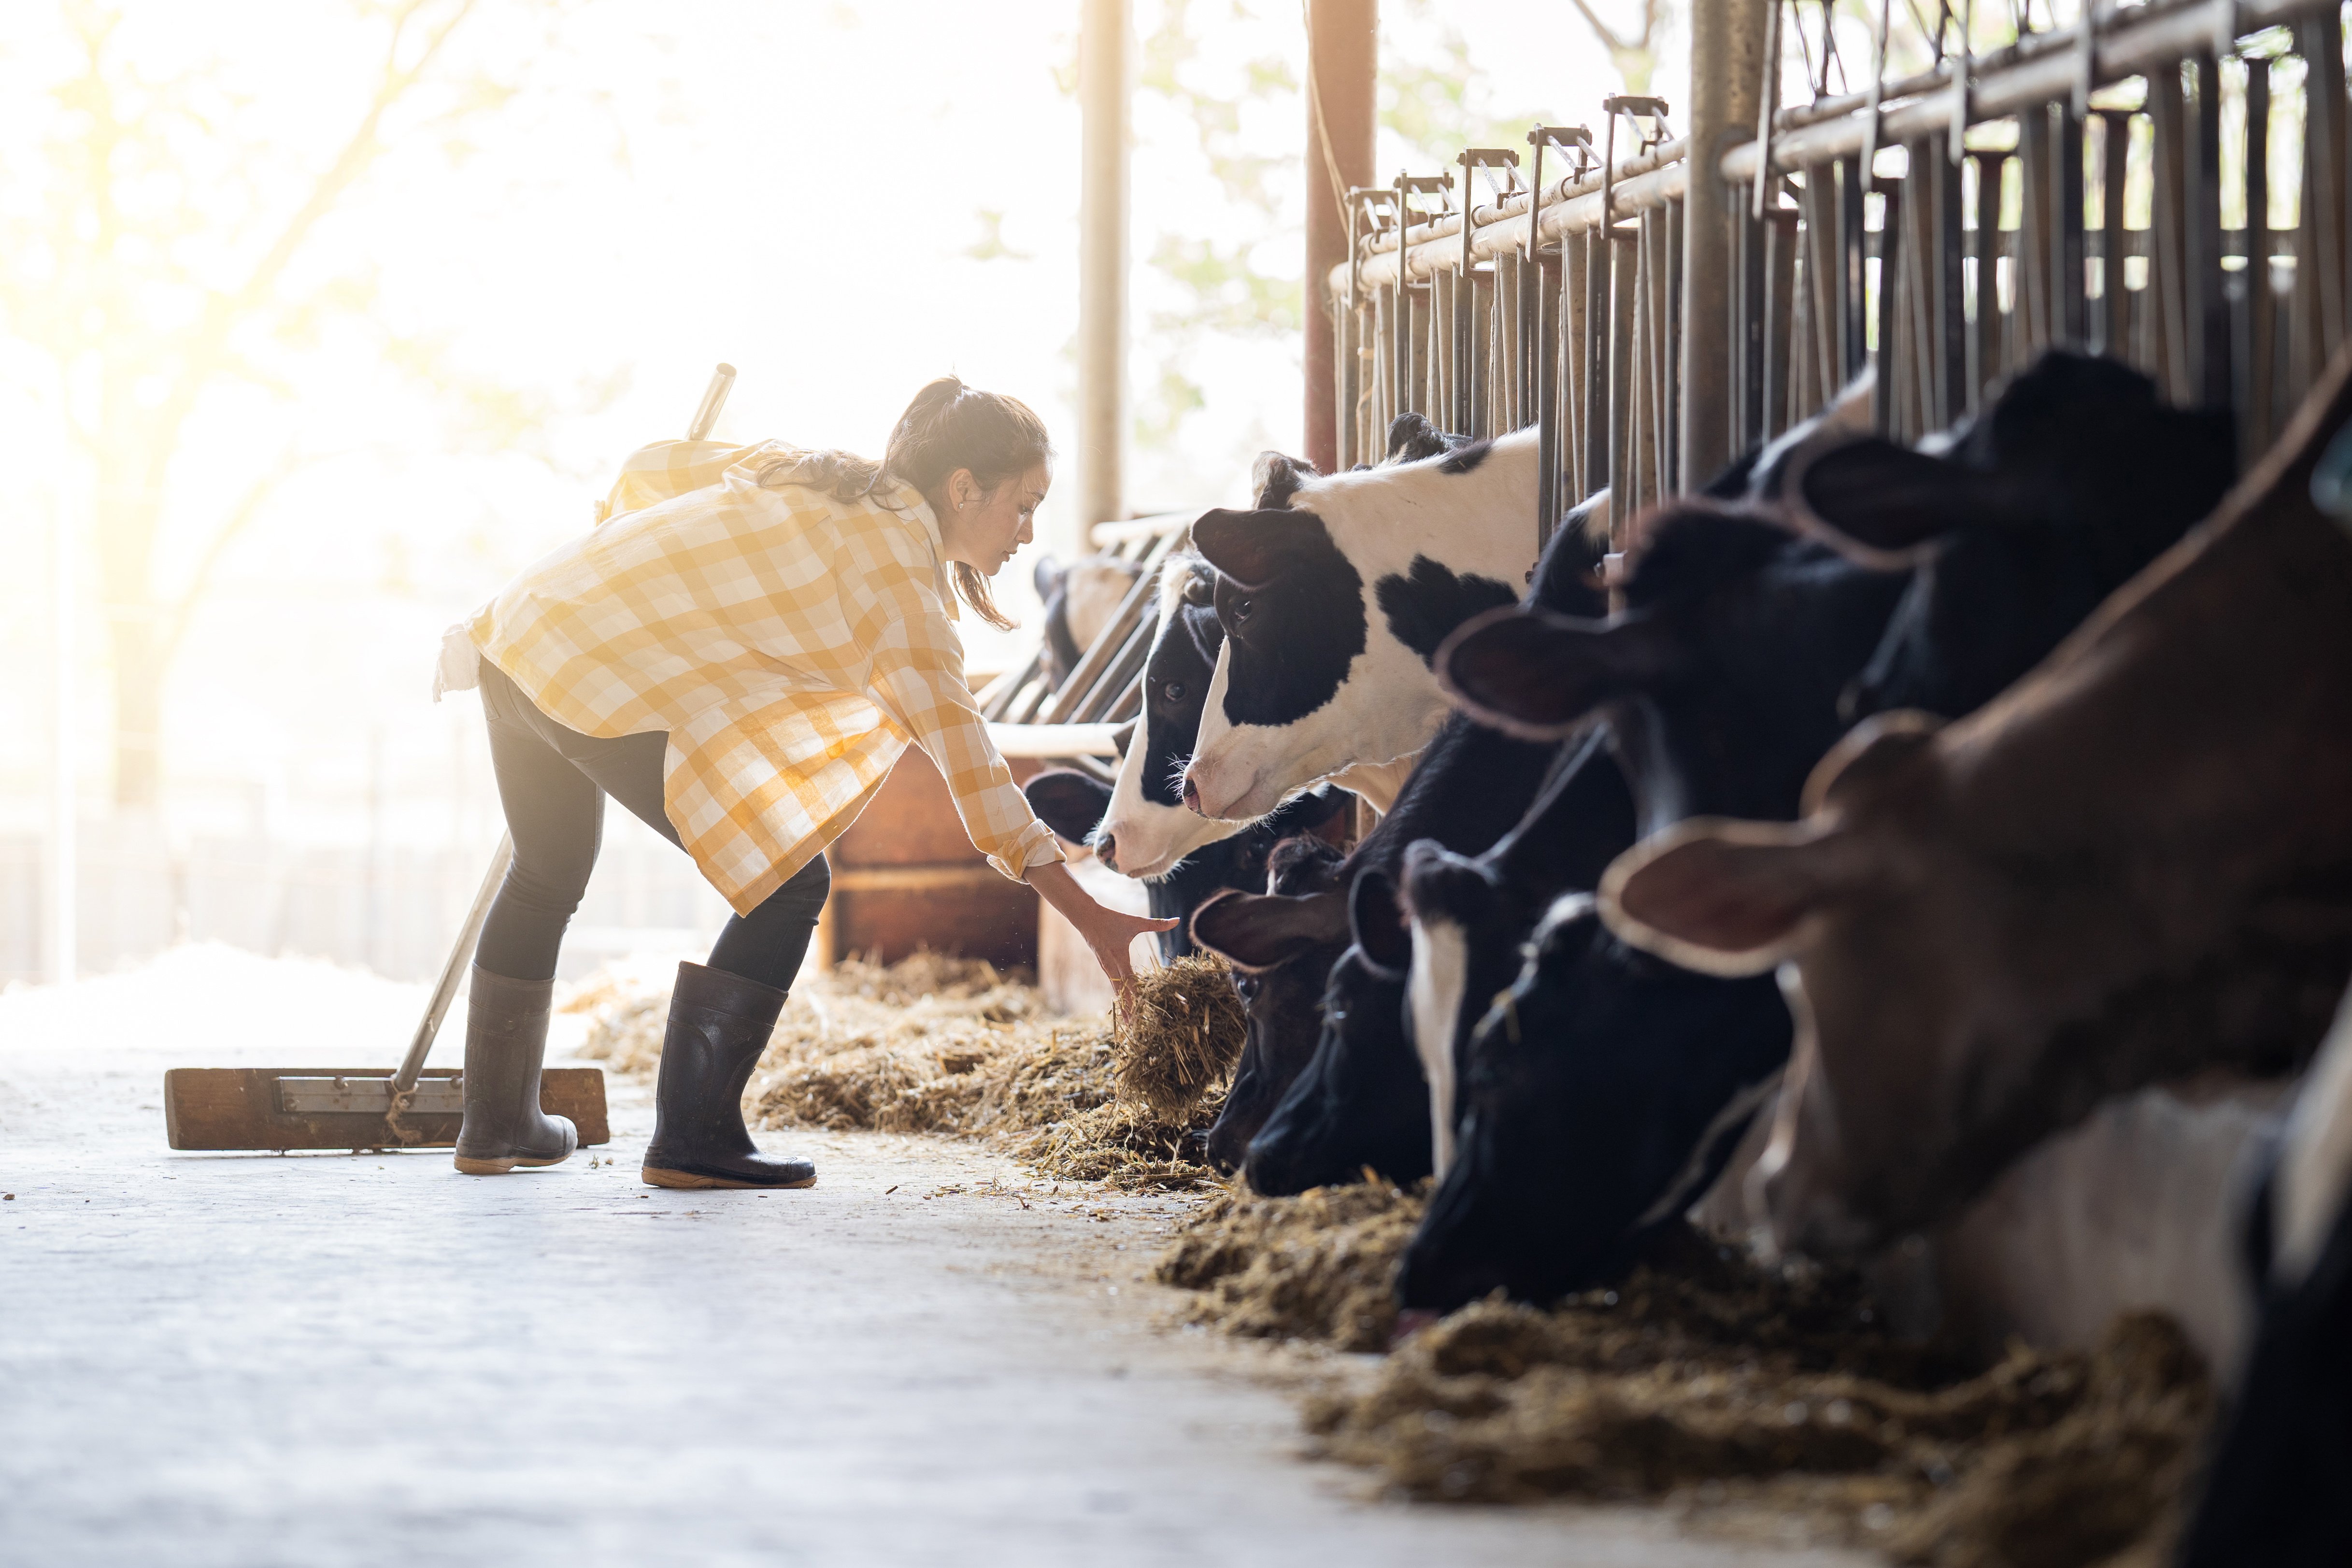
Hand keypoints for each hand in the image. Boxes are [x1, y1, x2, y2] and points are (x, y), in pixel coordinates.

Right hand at [1026, 861, 1178, 1013]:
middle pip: (1122, 994)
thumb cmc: (1111, 919)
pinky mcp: (1105, 967)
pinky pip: (1114, 985)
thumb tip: (1178, 920)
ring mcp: (1107, 969)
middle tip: (1135, 1028)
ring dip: (1124, 1007)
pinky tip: (1124, 1005)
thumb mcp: (1135, 921)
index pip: (1130, 983)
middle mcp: (1112, 968)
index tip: (1141, 1014)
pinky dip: (1120, 997)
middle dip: (1129, 1011)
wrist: (1086, 917)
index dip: (1136, 1000)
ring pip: (1117, 992)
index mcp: (1120, 958)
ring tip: (1129, 1023)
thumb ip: (1157, 923)